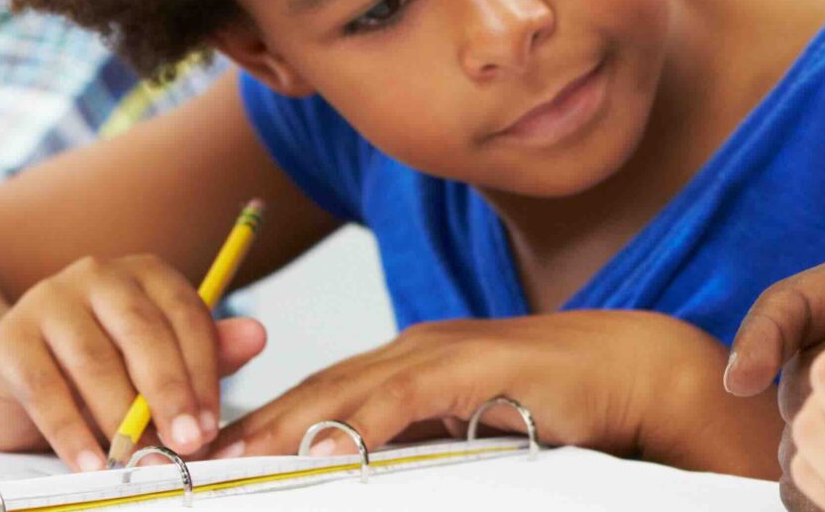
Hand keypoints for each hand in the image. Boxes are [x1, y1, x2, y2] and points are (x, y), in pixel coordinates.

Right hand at [0, 254, 267, 469]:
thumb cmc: (100, 370)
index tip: (212, 424)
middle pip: (143, 334)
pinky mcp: (6, 342)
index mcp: (144, 274)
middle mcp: (96, 276)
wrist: (9, 380)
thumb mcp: (157, 361)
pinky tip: (93, 465)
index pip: (186, 316)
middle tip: (189, 444)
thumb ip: (206, 352)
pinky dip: (72, 434)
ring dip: (123, 420)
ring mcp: (47, 303)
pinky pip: (45, 391)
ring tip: (143, 461)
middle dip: (170, 393)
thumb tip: (258, 336)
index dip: (203, 373)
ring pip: (95, 363)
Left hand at [208, 310, 779, 476]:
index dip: (262, 424)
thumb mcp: (473, 429)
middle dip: (250, 425)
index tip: (210, 458)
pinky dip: (352, 422)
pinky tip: (317, 446)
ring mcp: (440, 351)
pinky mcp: (470, 366)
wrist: (634, 369)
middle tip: (189, 461)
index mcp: (410, 361)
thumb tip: (365, 476)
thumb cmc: (561, 405)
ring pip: (342, 391)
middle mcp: (414, 347)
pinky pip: (398, 398)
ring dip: (282, 426)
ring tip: (228, 459)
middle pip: (314, 390)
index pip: (319, 395)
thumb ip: (421, 443)